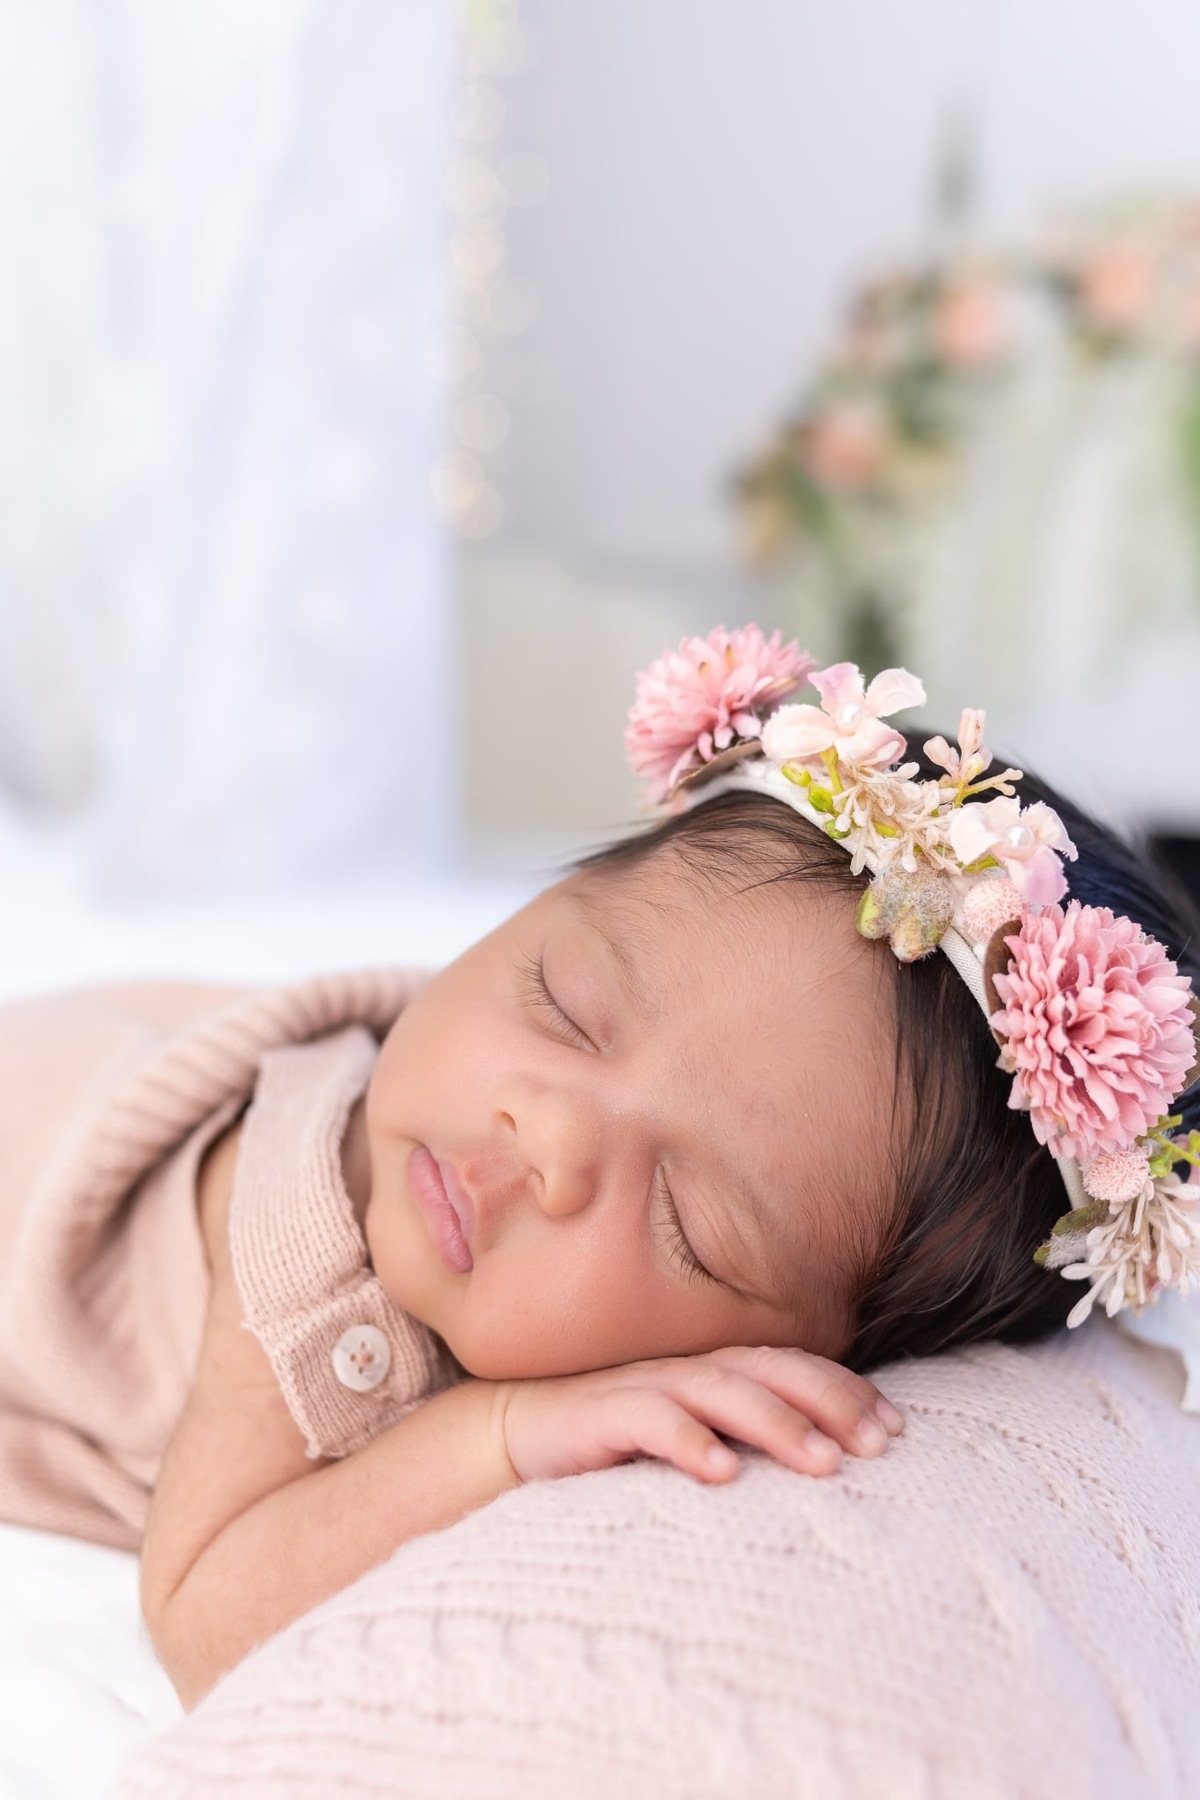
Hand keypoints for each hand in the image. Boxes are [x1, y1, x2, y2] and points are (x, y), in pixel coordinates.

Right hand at [494, 1345, 903, 1484]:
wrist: (515, 1432)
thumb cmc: (616, 1441)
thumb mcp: (691, 1439)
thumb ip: (745, 1440)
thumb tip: (828, 1467)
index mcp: (714, 1371)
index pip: (793, 1368)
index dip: (847, 1391)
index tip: (898, 1430)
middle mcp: (688, 1370)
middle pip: (770, 1372)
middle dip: (830, 1402)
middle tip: (880, 1444)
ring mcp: (646, 1386)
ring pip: (723, 1392)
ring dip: (778, 1425)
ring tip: (825, 1464)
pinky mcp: (601, 1413)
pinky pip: (650, 1420)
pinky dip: (688, 1442)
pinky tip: (723, 1472)